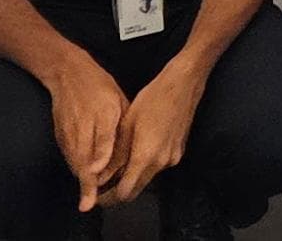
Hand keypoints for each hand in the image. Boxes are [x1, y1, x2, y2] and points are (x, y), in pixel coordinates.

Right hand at [45, 60, 130, 212]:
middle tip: (91, 201)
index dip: (99, 161)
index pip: (102, 142)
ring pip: (74, 160)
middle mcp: (84, 124)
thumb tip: (128, 150)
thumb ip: (122, 127)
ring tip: (89, 197)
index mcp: (104, 113)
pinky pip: (69, 156)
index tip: (95, 179)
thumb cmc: (99, 86)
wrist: (67, 72)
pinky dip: (77, 167)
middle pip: (83, 159)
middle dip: (87, 182)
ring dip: (81, 179)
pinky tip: (85, 177)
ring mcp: (69, 131)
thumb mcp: (118, 100)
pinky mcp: (60, 135)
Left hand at [101, 59, 206, 205]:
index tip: (97, 195)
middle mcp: (162, 163)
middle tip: (102, 186)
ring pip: (147, 177)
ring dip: (132, 177)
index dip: (109, 198)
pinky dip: (144, 165)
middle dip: (119, 192)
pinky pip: (157, 166)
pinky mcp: (178, 151)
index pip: (125, 192)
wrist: (184, 84)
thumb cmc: (152, 98)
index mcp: (146, 156)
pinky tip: (135, 152)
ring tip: (115, 166)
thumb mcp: (127, 124)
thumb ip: (114, 155)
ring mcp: (173, 158)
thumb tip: (98, 176)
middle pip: (137, 189)